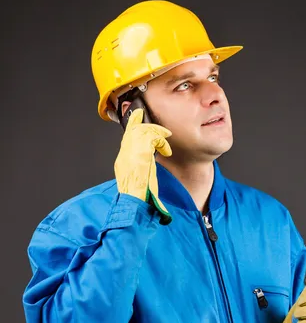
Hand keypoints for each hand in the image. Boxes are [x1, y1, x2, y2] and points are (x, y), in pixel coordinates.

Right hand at [114, 108, 172, 223]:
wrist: (135, 206)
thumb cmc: (139, 198)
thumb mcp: (140, 181)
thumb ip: (142, 168)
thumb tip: (148, 160)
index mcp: (123, 163)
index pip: (127, 138)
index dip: (134, 125)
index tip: (139, 116)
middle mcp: (124, 157)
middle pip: (133, 132)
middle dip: (145, 125)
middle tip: (159, 127)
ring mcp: (130, 155)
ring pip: (142, 133)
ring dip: (156, 134)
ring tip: (165, 137)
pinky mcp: (140, 156)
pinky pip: (150, 139)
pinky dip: (160, 141)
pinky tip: (166, 148)